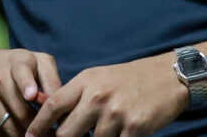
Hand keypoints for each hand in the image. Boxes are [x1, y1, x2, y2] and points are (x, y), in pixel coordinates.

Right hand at [0, 41, 60, 136]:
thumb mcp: (34, 61)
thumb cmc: (12, 65)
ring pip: (10, 128)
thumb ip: (50, 79)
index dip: (27, 85)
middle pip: (21, 113)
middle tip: (52, 135)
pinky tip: (21, 136)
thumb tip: (61, 102)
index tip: (32, 95)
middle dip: (40, 127)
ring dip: (26, 136)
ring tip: (38, 136)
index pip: (21, 73)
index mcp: (16, 64)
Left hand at [25, 53, 188, 136]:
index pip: (52, 105)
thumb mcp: (98, 78)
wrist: (168, 76)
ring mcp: (116, 113)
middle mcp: (98, 96)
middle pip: (66, 133)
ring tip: (106, 130)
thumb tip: (48, 114)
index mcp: (86, 82)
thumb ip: (75, 95)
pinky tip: (120, 134)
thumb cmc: (128, 80)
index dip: (37, 125)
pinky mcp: (134, 128)